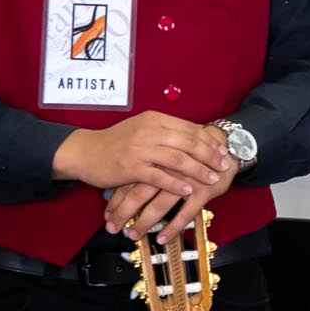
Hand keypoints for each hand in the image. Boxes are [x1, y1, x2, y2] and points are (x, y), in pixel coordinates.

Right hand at [54, 112, 230, 195]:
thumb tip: (195, 136)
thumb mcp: (143, 129)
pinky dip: (176, 184)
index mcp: (155, 120)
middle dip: (210, 156)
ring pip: (177, 159)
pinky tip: (188, 190)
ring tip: (212, 179)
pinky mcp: (130, 167)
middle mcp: (149, 131)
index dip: (209, 141)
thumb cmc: (117, 142)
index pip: (190, 128)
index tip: (223, 151)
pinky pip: (159, 177)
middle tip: (224, 166)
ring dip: (198, 170)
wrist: (85, 151)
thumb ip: (166, 131)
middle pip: (188, 142)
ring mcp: (139, 149)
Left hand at [105, 160, 239, 243]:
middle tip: (114, 228)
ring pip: (160, 205)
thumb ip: (148, 169)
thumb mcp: (168, 156)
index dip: (117, 200)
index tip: (108, 216)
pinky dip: (173, 227)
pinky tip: (162, 238)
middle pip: (139, 193)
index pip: (130, 182)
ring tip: (134, 235)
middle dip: (124, 213)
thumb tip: (122, 188)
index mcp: (156, 160)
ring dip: (144, 222)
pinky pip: (186, 213)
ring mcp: (186, 181)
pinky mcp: (203, 190)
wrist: (226, 148)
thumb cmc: (193, 155)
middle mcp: (168, 170)